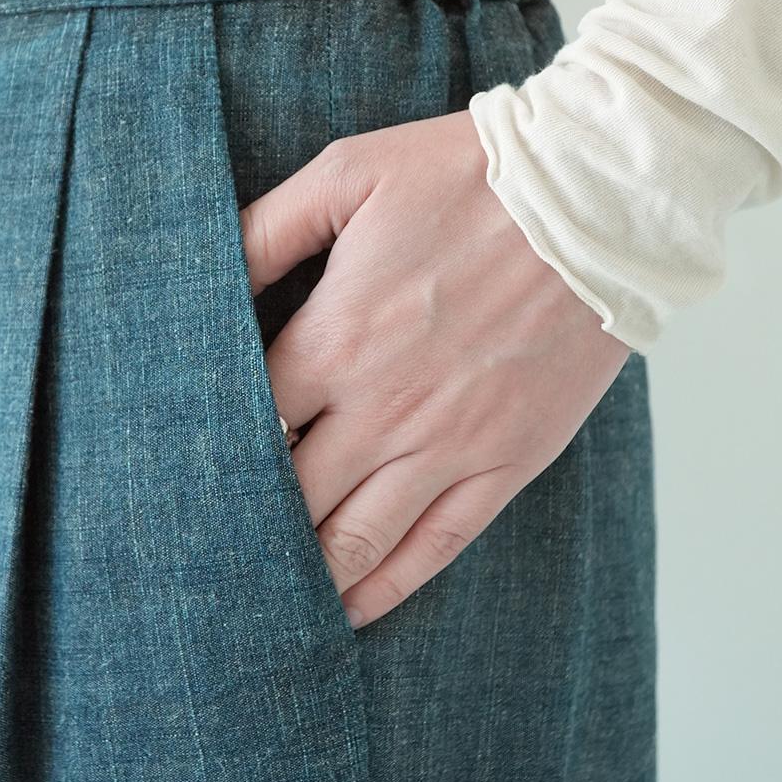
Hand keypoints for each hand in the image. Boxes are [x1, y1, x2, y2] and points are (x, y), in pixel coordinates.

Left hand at [238, 109, 630, 627]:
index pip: (248, 422)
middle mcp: (383, 408)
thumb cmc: (469, 176)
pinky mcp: (507, 461)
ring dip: (307, 574)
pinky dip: (388, 585)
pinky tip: (352, 608)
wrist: (597, 199)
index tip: (183, 479)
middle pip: (291, 495)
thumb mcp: (350, 173)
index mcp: (336, 339)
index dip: (211, 453)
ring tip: (265, 603)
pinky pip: (436, 545)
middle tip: (206, 556)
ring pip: (356, 537)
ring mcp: (449, 444)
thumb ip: (267, 230)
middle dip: (245, 526)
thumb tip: (204, 277)